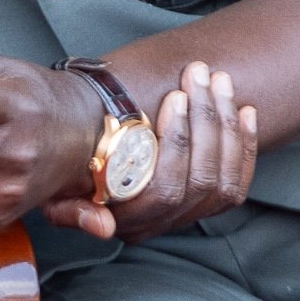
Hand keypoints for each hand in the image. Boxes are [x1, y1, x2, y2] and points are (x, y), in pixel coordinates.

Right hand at [41, 61, 255, 240]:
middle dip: (206, 120)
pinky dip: (245, 144)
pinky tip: (243, 111)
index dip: (178, 142)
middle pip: (201, 178)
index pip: (166, 189)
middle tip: (198, 75)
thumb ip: (71, 211)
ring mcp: (189, 216)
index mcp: (128, 220)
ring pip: (224, 178)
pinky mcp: (210, 204)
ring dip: (224, 124)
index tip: (175, 96)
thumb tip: (102, 225)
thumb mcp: (54, 195)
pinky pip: (239, 180)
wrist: (85, 173)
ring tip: (217, 81)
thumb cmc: (66, 174)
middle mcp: (162, 224)